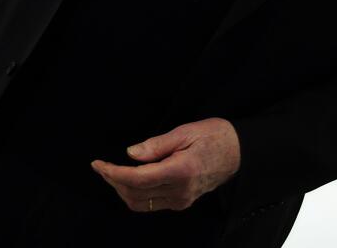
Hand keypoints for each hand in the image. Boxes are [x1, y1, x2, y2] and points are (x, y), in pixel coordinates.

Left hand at [90, 117, 240, 212]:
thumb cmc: (213, 136)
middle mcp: (180, 191)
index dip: (113, 173)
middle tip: (101, 166)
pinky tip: (130, 179)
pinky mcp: (182, 202)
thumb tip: (131, 154)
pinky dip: (135, 194)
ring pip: (141, 203)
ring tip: (112, 172)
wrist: (238, 152)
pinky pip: (151, 204)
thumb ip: (156, 145)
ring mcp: (181, 200)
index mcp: (180, 171)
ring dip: (122, 190)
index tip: (98, 164)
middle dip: (113, 181)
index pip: (137, 179)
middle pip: (135, 193)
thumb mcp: (184, 132)